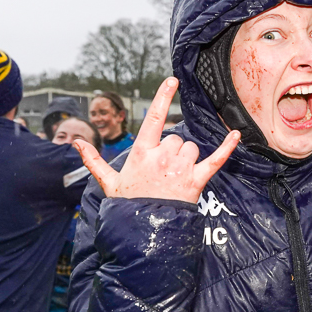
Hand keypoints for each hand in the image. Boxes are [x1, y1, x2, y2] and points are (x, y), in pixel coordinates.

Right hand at [73, 77, 239, 202]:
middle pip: (176, 138)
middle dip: (172, 150)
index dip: (163, 97)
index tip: (172, 81)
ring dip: (187, 157)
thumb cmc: (128, 205)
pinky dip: (227, 147)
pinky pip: (216, 159)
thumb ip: (94, 160)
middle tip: (163, 171)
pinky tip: (235, 135)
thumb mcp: (109, 182)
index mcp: (142, 153)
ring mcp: (180, 168)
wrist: (145, 230)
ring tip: (175, 177)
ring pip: (191, 148)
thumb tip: (76, 143)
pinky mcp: (196, 180)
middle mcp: (162, 157)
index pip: (153, 118)